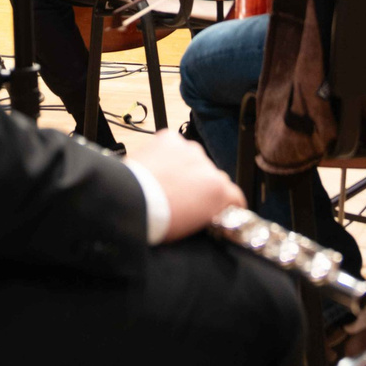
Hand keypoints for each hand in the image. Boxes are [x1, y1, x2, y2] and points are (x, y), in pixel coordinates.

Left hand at [126, 130, 242, 242]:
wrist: (131, 202)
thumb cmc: (158, 220)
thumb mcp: (193, 226)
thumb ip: (209, 212)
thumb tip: (210, 211)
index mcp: (219, 190)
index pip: (235, 196)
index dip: (227, 204)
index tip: (218, 207)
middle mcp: (208, 166)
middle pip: (212, 176)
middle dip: (201, 186)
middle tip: (183, 198)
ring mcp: (189, 150)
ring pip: (193, 159)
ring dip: (185, 168)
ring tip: (166, 182)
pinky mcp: (170, 139)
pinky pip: (174, 145)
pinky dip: (168, 154)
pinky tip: (158, 167)